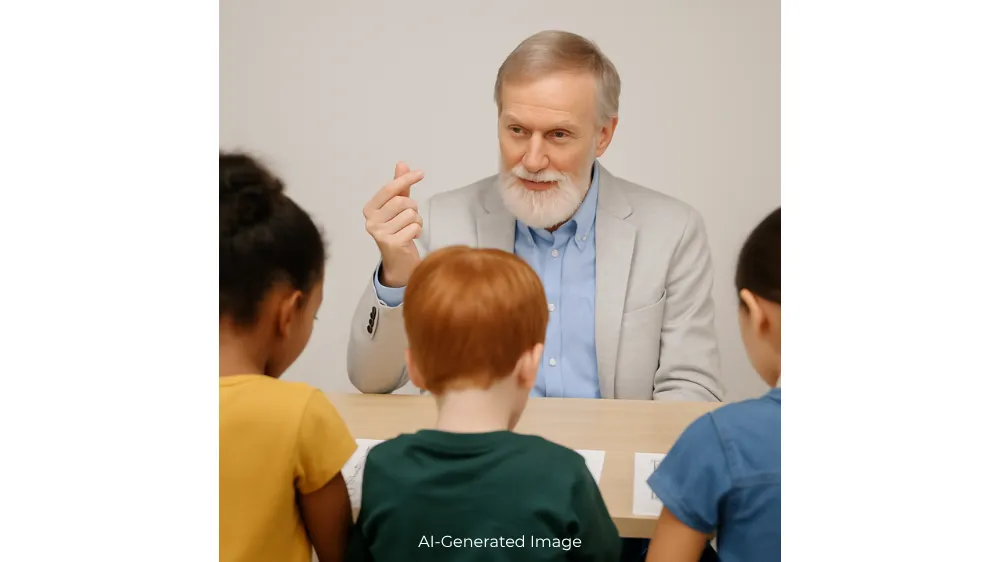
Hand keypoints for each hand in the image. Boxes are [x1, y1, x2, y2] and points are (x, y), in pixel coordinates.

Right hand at [363, 162, 424, 286]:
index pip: (389, 189)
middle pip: (402, 202)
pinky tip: (411, 237)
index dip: (405, 179)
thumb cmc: (398, 230)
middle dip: (413, 208)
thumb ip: (400, 186)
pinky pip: (414, 228)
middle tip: (411, 217)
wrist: (399, 260)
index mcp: (369, 208)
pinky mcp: (391, 243)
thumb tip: (401, 164)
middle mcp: (371, 220)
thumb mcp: (398, 206)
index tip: (421, 173)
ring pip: (410, 215)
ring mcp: (379, 233)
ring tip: (410, 228)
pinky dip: (417, 231)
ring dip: (417, 221)